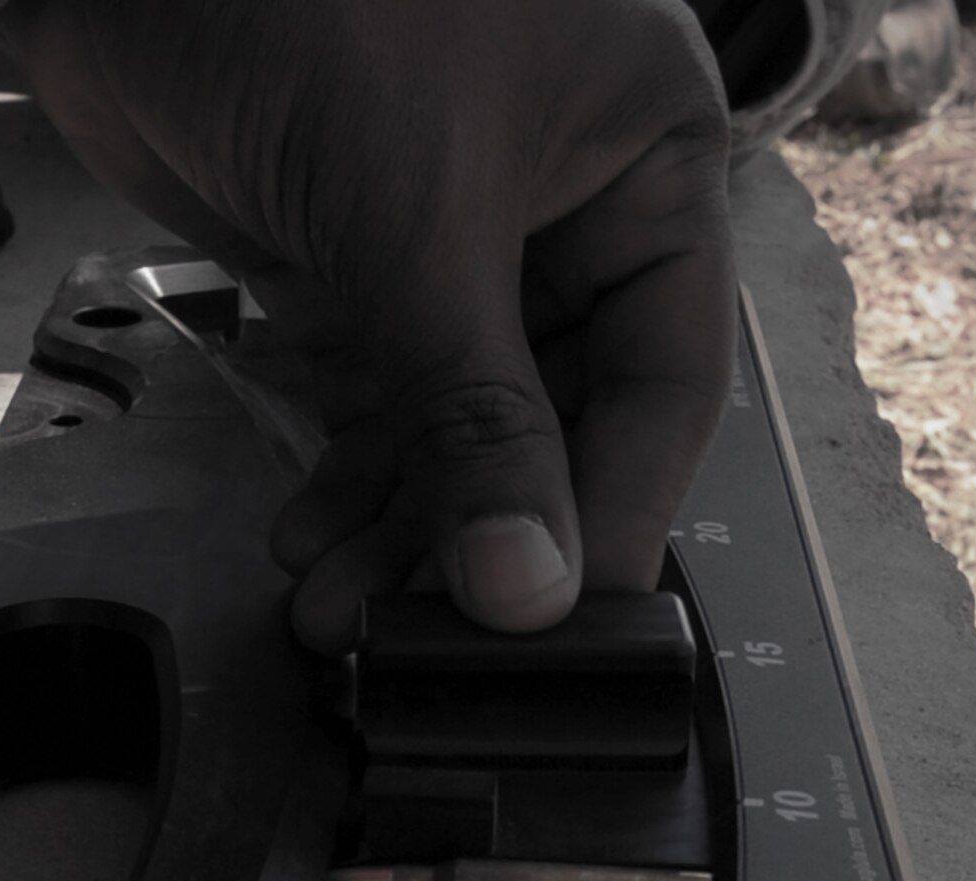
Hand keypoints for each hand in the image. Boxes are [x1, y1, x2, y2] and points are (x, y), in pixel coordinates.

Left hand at [0, 0, 734, 651]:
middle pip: (555, 415)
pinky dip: (348, 471)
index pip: (665, 374)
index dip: (616, 511)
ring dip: (399, 523)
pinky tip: (311, 536)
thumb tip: (528, 590)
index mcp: (646, 152)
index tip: (566, 624)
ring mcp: (459, 229)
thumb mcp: (418, 218)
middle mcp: (569, 196)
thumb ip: (476, 415)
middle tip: (421, 633)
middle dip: (479, 531)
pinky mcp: (362, 255)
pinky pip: (381, 394)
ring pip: (459, 420)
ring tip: (338, 609)